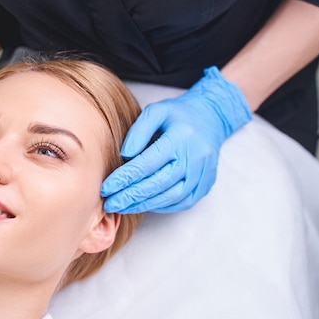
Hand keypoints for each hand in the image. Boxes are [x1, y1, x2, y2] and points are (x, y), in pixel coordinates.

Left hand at [101, 67, 251, 213]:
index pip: (147, 164)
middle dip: (131, 196)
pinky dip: (162, 206)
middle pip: (158, 184)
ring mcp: (203, 174)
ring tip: (123, 207)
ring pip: (171, 197)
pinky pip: (182, 202)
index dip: (124, 178)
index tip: (106, 188)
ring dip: (144, 205)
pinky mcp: (206, 185)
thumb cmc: (179, 114)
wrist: (212, 118)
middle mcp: (194, 158)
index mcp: (180, 138)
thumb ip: (139, 130)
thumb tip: (125, 155)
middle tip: (110, 203)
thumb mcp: (156, 111)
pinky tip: (144, 204)